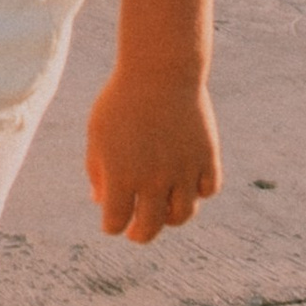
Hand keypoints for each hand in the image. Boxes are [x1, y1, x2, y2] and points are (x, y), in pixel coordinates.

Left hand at [85, 66, 222, 243]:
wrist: (159, 71)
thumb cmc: (121, 100)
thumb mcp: (98, 133)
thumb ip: (97, 170)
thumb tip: (102, 201)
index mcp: (121, 175)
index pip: (116, 222)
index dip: (112, 226)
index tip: (112, 221)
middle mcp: (154, 180)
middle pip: (150, 228)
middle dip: (140, 234)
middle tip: (137, 231)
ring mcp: (184, 171)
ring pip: (182, 215)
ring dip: (170, 217)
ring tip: (162, 209)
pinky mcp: (208, 158)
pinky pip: (208, 190)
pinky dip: (199, 192)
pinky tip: (187, 184)